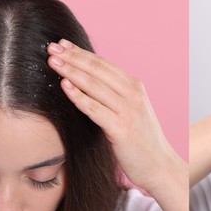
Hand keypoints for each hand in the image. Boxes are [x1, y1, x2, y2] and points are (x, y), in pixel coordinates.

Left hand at [46, 39, 182, 190]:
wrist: (159, 166)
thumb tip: (88, 82)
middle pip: (97, 69)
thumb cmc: (141, 141)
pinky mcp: (121, 128)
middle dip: (72, 57)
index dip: (81, 52)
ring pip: (94, 85)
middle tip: (51, 48)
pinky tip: (64, 86)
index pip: (103, 63)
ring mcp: (128, 110)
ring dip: (71, 71)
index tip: (62, 44)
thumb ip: (114, 95)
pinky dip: (79, 96)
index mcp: (135, 87)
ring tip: (52, 62)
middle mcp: (133, 94)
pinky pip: (95, 109)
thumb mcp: (131, 111)